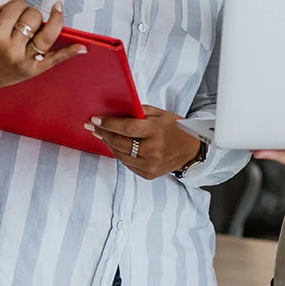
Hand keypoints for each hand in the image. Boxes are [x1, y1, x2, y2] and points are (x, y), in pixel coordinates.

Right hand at [0, 0, 86, 98]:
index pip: (16, 6)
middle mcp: (12, 48)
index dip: (14, 5)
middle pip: (33, 17)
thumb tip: (7, 1)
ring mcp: (25, 61)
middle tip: (18, 21)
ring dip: (53, 20)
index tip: (7, 13)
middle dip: (27, 13)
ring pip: (47, 33)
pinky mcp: (33, 70)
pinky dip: (70, 53)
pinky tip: (82, 47)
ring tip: (57, 9)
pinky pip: (55, 60)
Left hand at [86, 106, 202, 180]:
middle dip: (104, 134)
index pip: (127, 128)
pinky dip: (121, 154)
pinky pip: (128, 164)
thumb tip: (116, 110)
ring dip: (109, 144)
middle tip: (92, 127)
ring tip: (103, 135)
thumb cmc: (175, 128)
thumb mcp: (160, 114)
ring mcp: (150, 165)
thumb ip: (140, 112)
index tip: (95, 120)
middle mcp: (153, 150)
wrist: (192, 150)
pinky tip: (117, 146)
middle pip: (120, 143)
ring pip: (121, 155)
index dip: (109, 124)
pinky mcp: (148, 174)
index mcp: (156, 131)